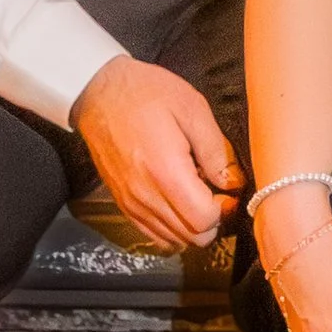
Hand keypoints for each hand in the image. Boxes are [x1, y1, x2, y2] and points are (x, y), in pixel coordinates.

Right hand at [74, 57, 243, 247]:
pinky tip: (177, 202)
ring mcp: (130, 202)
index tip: (227, 192)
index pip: (204, 221)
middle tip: (216, 194)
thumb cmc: (145, 93)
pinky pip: (152, 233)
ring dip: (192, 225)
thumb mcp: (192, 109)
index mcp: (166, 172)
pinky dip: (171, 227)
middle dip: (212, 221)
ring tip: (195, 195)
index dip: (224, 210)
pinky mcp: (122, 202)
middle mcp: (145, 195)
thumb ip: (216, 150)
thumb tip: (233, 182)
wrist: (99, 92)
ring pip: (173, 240)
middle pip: (191, 238)